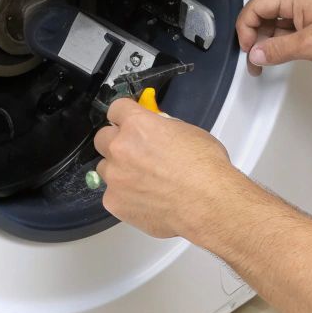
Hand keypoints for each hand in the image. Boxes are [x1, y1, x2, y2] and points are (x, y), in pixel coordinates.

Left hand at [93, 98, 263, 239]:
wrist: (209, 204)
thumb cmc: (206, 170)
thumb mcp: (189, 132)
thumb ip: (164, 128)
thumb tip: (158, 130)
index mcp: (138, 125)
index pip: (116, 109)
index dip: (123, 116)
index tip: (125, 121)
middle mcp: (120, 148)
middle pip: (102, 138)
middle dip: (116, 143)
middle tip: (133, 152)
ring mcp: (115, 177)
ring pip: (105, 168)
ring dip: (118, 171)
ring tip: (143, 181)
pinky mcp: (114, 202)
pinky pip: (112, 195)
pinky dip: (125, 197)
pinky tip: (146, 200)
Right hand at [234, 0, 311, 75]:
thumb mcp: (311, 45)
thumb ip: (278, 50)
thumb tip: (256, 54)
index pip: (255, 7)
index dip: (245, 30)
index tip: (247, 50)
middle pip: (263, 13)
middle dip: (256, 37)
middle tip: (256, 60)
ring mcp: (307, 3)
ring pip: (276, 21)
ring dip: (269, 40)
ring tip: (268, 61)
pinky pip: (289, 24)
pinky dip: (283, 39)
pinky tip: (284, 53)